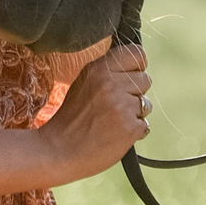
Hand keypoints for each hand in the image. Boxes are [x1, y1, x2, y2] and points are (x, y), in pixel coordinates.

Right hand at [39, 44, 151, 184]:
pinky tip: (114, 135)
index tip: (129, 77)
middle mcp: (112, 84)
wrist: (59, 151)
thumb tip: (134, 67)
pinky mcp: (130, 128)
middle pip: (145, 80)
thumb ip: (107, 73)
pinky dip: (133, 132)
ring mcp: (122, 106)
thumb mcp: (83, 84)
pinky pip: (145, 125)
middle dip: (135, 93)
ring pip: (147, 104)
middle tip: (114, 106)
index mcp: (98, 69)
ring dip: (134, 114)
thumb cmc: (71, 119)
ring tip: (112, 122)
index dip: (137, 67)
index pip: (137, 53)